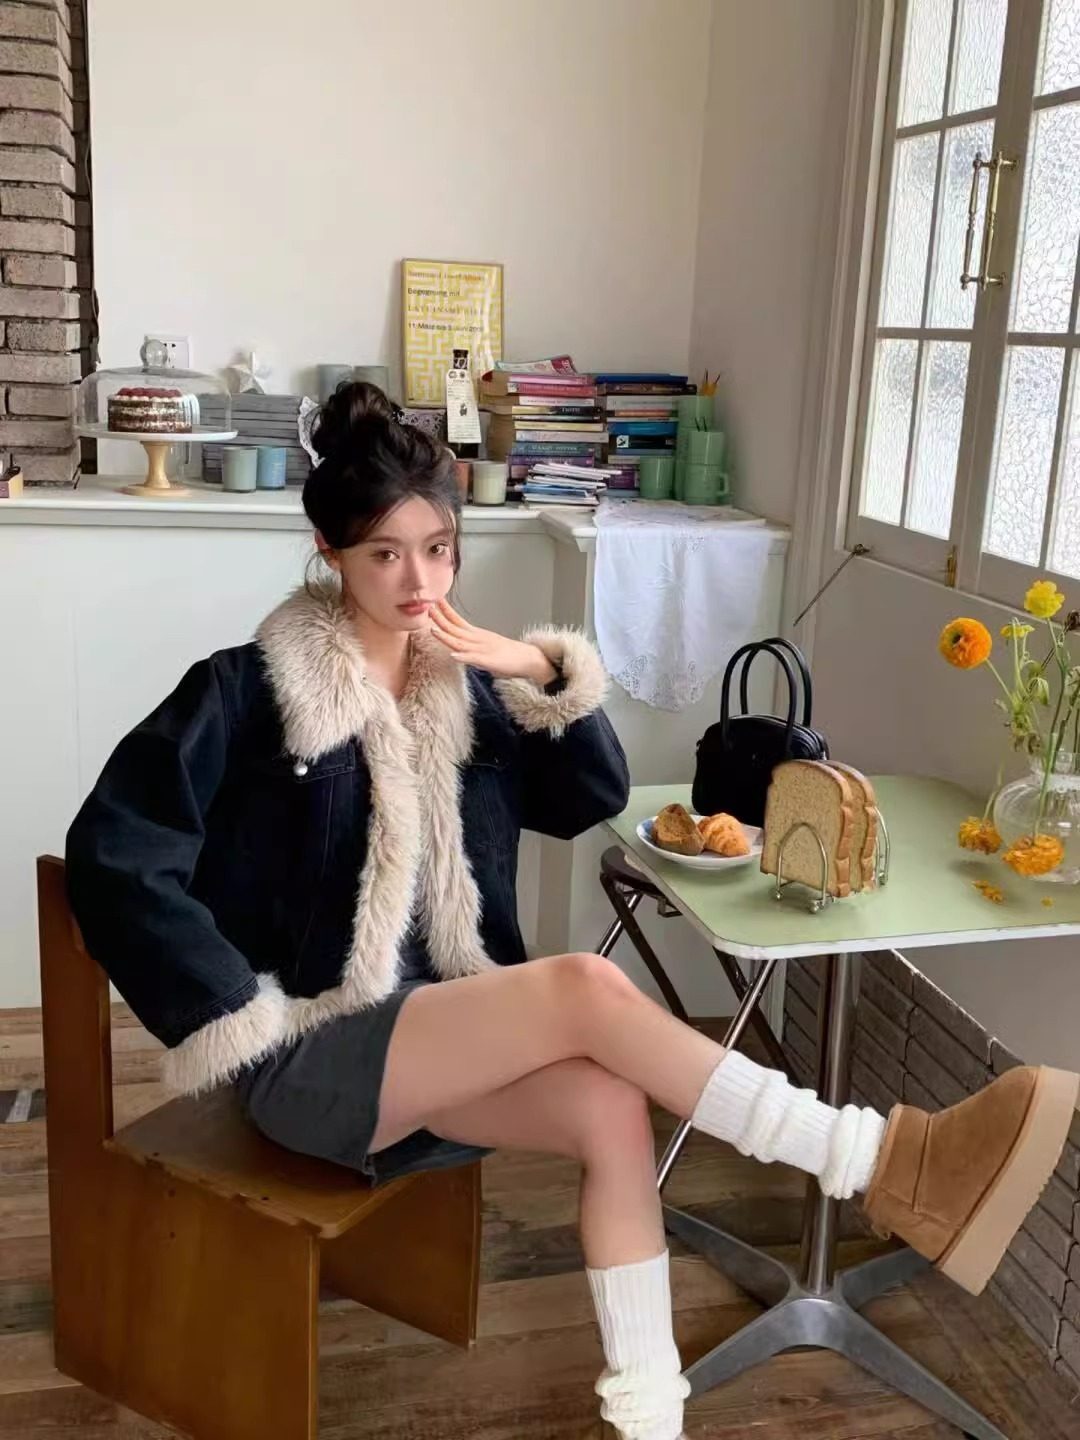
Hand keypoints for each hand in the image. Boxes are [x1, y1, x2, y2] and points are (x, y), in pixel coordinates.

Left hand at [428, 600, 556, 683]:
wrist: (528, 659)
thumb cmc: (507, 654)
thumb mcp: (485, 645)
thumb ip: (471, 644)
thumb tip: (457, 645)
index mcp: (476, 635)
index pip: (457, 620)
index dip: (445, 611)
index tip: (434, 600)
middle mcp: (477, 639)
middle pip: (455, 628)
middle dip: (440, 618)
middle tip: (427, 607)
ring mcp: (482, 650)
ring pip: (461, 642)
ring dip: (446, 636)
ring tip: (433, 630)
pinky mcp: (489, 661)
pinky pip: (474, 659)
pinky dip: (463, 657)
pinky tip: (453, 656)